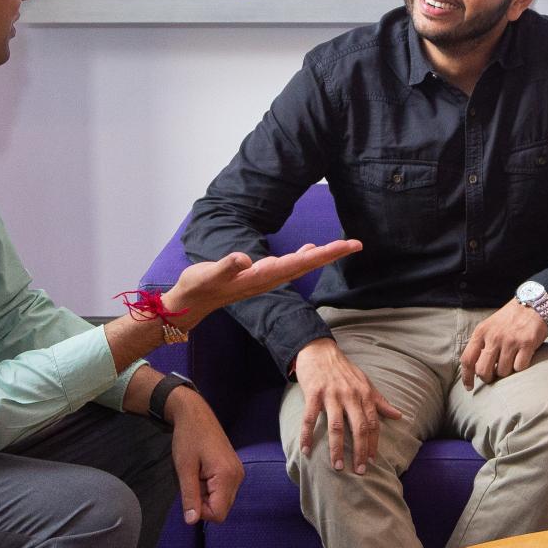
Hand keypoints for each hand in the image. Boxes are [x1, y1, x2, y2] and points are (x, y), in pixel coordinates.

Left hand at [165, 387, 243, 524]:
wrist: (195, 414)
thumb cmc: (188, 438)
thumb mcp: (185, 469)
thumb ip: (190, 496)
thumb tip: (192, 522)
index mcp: (228, 476)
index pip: (219, 514)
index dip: (201, 512)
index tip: (190, 494)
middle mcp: (238, 476)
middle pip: (222, 508)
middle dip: (204, 502)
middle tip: (193, 481)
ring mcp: (238, 472)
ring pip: (222, 500)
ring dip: (207, 494)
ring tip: (197, 474)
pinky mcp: (235, 469)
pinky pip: (224, 490)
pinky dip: (211, 487)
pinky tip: (203, 472)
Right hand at [168, 239, 362, 329]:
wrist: (189, 303)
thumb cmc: (197, 287)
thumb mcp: (207, 275)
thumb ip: (226, 267)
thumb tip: (246, 259)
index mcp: (261, 277)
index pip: (300, 264)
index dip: (324, 255)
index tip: (346, 247)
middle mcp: (268, 278)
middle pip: (307, 265)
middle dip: (332, 254)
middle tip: (357, 244)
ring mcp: (264, 278)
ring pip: (299, 265)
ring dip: (320, 256)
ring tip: (340, 246)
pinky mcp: (258, 276)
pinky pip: (287, 266)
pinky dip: (302, 257)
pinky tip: (309, 251)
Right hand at [293, 339, 401, 474]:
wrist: (319, 349)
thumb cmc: (344, 369)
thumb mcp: (365, 382)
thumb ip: (380, 401)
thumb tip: (398, 415)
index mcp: (364, 393)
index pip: (373, 423)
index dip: (373, 443)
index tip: (372, 461)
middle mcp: (350, 395)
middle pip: (359, 427)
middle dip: (360, 451)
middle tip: (359, 471)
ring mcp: (331, 394)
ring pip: (336, 426)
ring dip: (337, 449)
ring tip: (337, 466)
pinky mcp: (313, 393)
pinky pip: (310, 418)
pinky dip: (307, 435)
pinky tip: (306, 451)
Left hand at [460, 298, 547, 389]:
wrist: (533, 304)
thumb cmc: (509, 319)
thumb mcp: (489, 326)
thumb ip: (481, 344)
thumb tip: (475, 368)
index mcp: (481, 332)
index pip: (467, 359)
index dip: (466, 377)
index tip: (469, 387)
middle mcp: (494, 337)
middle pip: (483, 370)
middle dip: (488, 378)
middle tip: (494, 375)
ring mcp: (510, 341)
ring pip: (502, 372)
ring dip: (506, 372)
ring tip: (510, 361)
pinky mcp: (527, 344)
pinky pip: (519, 368)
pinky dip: (520, 367)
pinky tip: (522, 357)